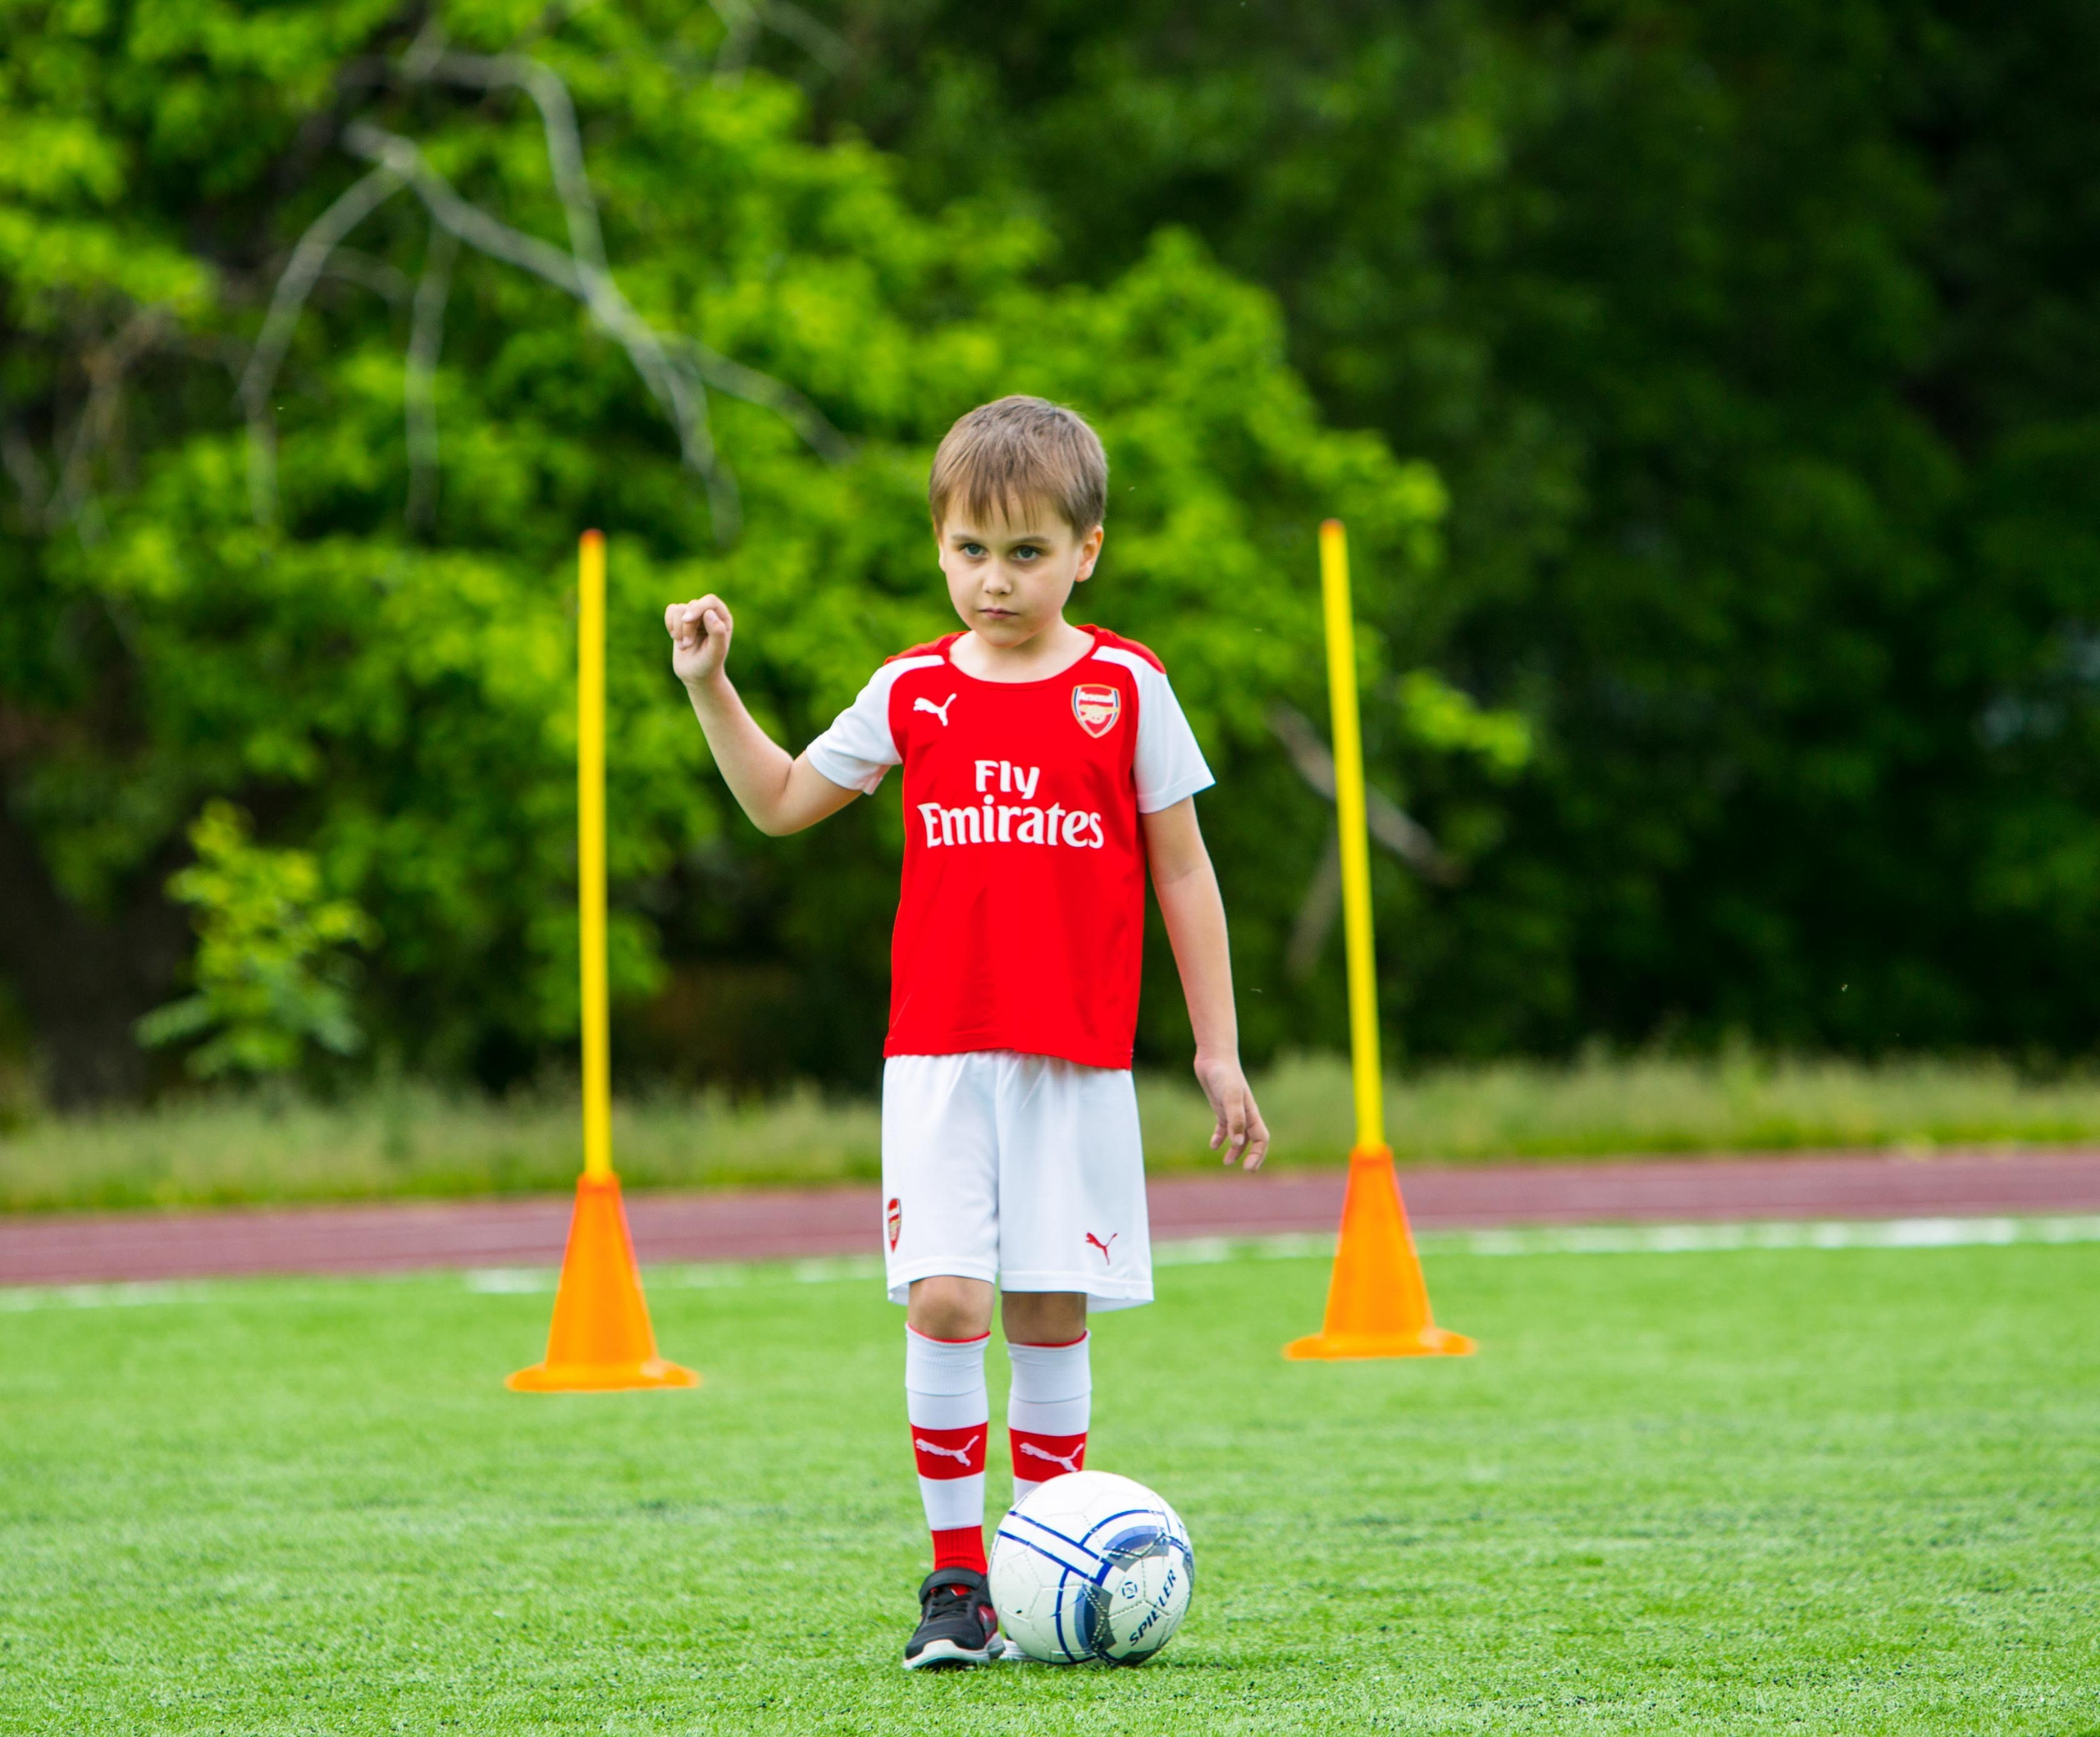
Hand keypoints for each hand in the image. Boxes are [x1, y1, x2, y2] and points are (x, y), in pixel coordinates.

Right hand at [665, 595, 732, 687]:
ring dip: (678, 630)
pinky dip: (669, 624)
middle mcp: (709, 613)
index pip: (710, 601)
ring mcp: (694, 616)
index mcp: (723, 618)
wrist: (696, 676)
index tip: (686, 620)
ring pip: (679, 609)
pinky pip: (670, 610)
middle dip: (687, 626)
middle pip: (692, 605)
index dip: (697, 608)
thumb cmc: (709, 665)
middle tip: (688, 645)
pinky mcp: (681, 620)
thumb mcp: (716, 652)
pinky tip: (676, 638)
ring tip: (684, 645)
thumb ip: (717, 633)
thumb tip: (709, 612)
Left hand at [1194, 1051, 1268, 1170]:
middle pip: (1253, 1140)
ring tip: (1226, 1162)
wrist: (1214, 1057)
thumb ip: (1235, 1120)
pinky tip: (1213, 1145)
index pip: (1261, 1139)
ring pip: (1239, 1136)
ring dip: (1235, 1150)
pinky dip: (1220, 1138)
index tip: (1248, 1168)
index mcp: (1251, 1113)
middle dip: (1252, 1156)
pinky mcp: (1220, 1107)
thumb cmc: (1225, 1075)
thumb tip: (1237, 1143)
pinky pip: (1224, 1127)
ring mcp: (1232, 1111)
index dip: (1258, 1154)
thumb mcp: (1230, 1098)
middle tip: (1245, 1170)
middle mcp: (1244, 1113)